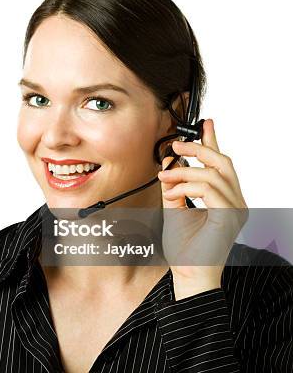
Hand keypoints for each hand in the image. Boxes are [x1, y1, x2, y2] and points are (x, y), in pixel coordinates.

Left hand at [157, 119, 248, 299]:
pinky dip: (185, 186)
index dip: (213, 141)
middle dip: (197, 148)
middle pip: (222, 162)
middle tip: (174, 147)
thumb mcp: (175, 209)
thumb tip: (169, 164)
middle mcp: (235, 202)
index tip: (204, 123)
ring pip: (214, 172)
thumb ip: (175, 186)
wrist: (189, 275)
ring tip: (164, 178)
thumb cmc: (185, 249)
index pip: (220, 165)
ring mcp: (236, 209)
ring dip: (184, 172)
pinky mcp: (229, 216)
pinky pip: (208, 189)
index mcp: (225, 199)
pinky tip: (171, 194)